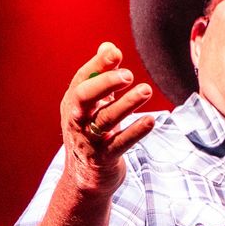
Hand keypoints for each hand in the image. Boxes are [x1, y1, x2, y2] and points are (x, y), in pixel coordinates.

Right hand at [62, 42, 154, 192]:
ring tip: (146, 90)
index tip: (116, 53)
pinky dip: (135, 132)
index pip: (82, 80)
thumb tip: (108, 46)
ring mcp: (88, 141)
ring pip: (105, 120)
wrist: (85, 179)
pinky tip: (151, 120)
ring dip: (127, 104)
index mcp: (73, 104)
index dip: (98, 65)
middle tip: (129, 74)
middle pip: (84, 98)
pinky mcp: (103, 159)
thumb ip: (100, 76)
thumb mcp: (92, 106)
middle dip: (105, 84)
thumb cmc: (92, 133)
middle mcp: (76, 121)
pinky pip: (120, 144)